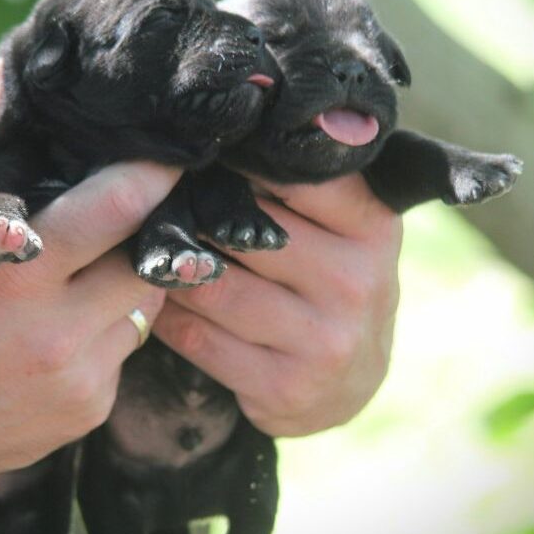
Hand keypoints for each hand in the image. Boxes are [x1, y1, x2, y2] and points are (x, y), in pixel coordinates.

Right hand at [0, 60, 179, 489]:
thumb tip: (11, 82)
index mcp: (13, 275)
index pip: (117, 209)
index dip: (151, 177)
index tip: (168, 159)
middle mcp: (57, 333)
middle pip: (146, 262)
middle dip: (141, 238)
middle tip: (115, 227)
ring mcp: (79, 380)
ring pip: (143, 309)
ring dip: (123, 288)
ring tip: (73, 287)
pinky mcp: (89, 411)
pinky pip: (123, 353)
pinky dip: (105, 334)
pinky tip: (60, 337)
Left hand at [154, 174, 401, 436]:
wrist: (351, 379)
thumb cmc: (334, 286)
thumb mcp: (346, 231)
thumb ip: (305, 189)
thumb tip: (222, 147)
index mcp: (373, 227)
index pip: (292, 176)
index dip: (237, 168)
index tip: (206, 164)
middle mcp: (356, 283)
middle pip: (241, 234)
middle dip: (194, 222)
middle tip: (161, 211)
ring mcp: (324, 341)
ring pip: (212, 288)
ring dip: (175, 271)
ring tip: (161, 256)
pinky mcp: (286, 387)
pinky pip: (197, 339)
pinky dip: (170, 316)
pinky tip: (166, 301)